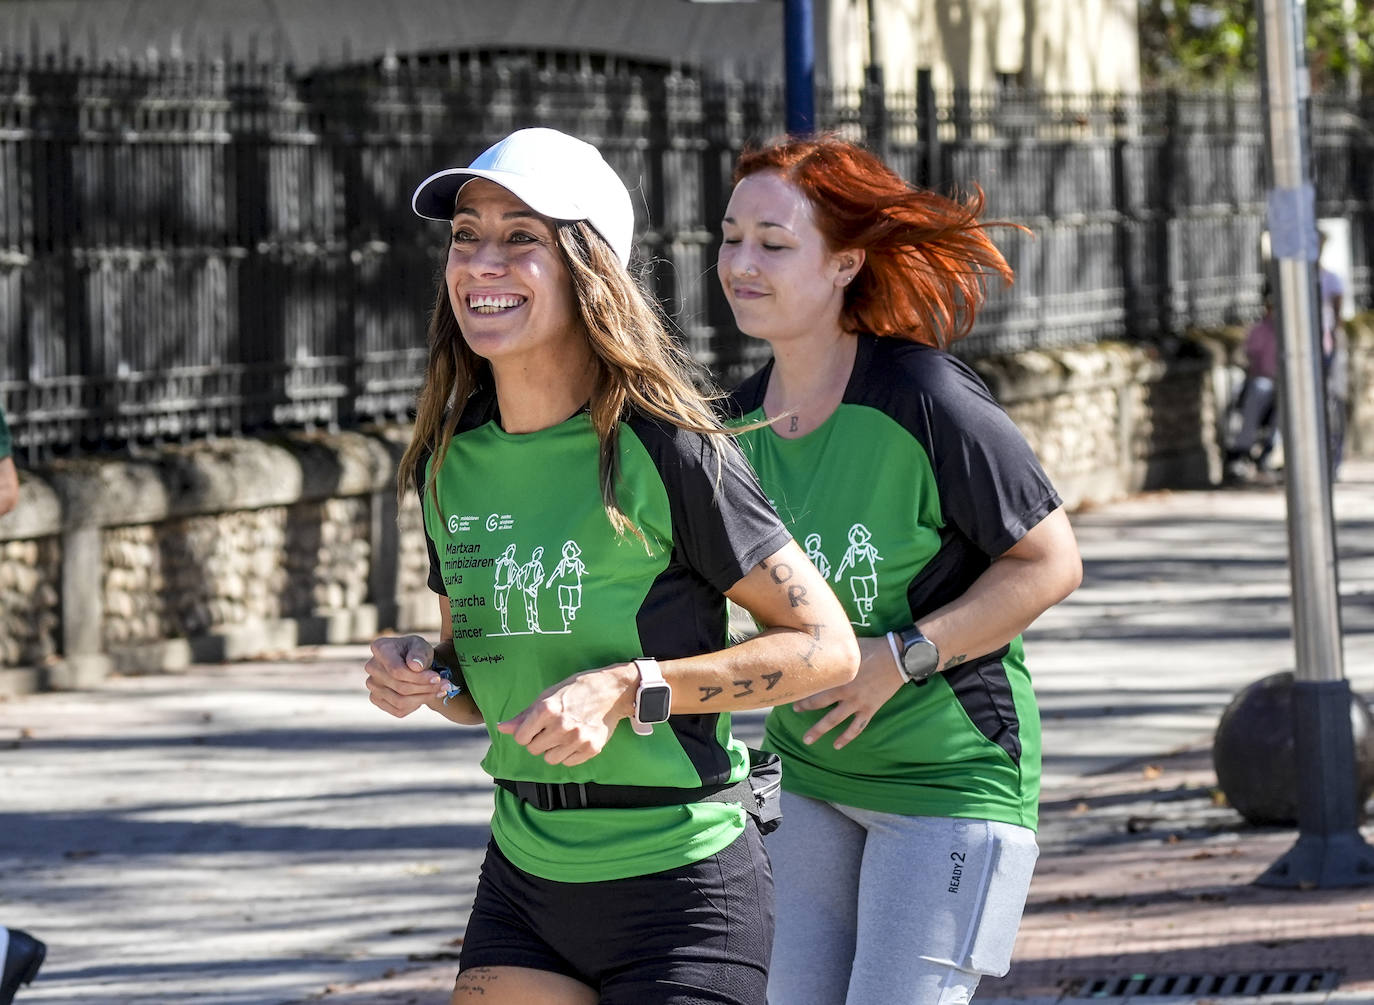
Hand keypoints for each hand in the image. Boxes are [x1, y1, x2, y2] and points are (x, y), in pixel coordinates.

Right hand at [364, 635, 450, 717]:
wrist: (410, 661)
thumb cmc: (416, 651)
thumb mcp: (421, 645)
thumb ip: (420, 653)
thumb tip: (415, 666)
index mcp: (380, 648)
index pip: (398, 671)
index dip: (419, 678)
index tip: (438, 678)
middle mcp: (372, 667)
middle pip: (401, 687)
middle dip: (427, 688)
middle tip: (446, 685)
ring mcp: (372, 685)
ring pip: (400, 701)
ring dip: (424, 698)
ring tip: (441, 691)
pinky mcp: (376, 699)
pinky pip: (398, 710)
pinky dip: (416, 705)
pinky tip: (426, 696)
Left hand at [497, 663, 635, 766]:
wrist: (612, 691)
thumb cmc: (577, 689)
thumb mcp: (548, 696)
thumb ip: (524, 715)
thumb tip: (502, 728)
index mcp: (547, 709)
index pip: (521, 737)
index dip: (525, 733)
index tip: (534, 727)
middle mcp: (561, 726)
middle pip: (533, 749)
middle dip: (538, 741)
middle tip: (551, 729)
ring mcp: (577, 739)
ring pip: (550, 759)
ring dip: (553, 749)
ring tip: (563, 735)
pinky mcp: (591, 748)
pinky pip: (568, 762)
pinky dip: (568, 754)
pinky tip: (575, 739)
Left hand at [792, 636, 904, 748]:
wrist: (897, 658)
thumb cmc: (873, 647)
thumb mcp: (850, 645)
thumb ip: (835, 648)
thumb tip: (820, 641)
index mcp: (839, 675)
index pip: (814, 684)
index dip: (801, 688)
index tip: (791, 690)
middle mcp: (845, 691)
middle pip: (819, 703)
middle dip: (805, 707)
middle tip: (794, 709)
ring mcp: (857, 702)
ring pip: (834, 720)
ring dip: (820, 730)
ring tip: (807, 740)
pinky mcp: (869, 709)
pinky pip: (857, 727)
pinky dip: (847, 737)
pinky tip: (837, 746)